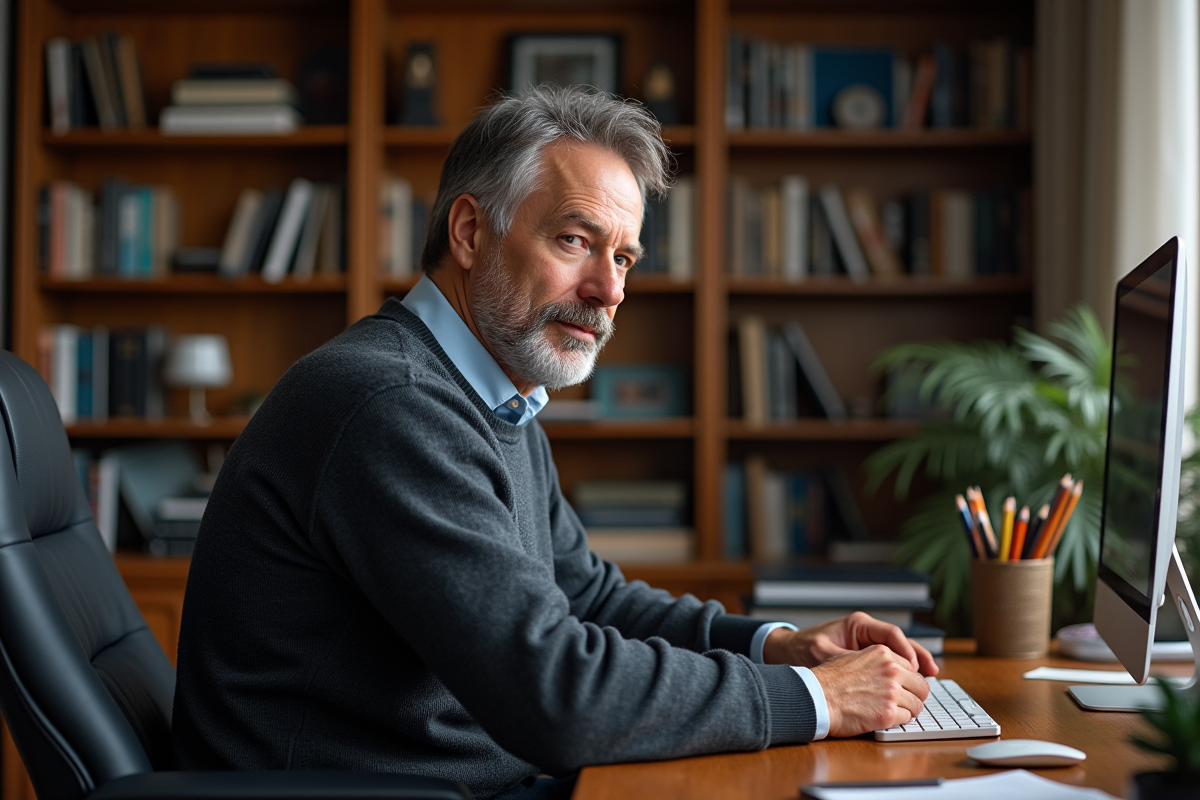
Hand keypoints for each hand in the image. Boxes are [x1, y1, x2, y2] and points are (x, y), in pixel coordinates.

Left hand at [762, 611, 938, 675]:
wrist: (787, 650)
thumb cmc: (803, 650)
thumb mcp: (826, 655)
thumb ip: (850, 661)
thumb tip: (875, 673)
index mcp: (858, 624)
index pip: (890, 634)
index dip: (906, 650)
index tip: (914, 667)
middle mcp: (865, 630)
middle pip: (900, 641)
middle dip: (918, 657)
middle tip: (932, 673)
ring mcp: (866, 641)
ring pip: (898, 650)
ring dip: (914, 663)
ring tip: (931, 676)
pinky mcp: (865, 653)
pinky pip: (888, 659)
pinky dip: (901, 668)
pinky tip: (912, 681)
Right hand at [811, 645, 930, 736]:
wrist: (816, 697)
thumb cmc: (828, 679)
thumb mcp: (852, 657)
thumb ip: (875, 661)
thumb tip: (889, 669)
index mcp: (883, 654)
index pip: (912, 668)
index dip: (909, 681)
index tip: (906, 688)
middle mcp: (891, 671)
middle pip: (921, 687)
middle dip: (914, 696)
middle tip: (906, 703)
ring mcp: (891, 692)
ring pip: (917, 705)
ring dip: (907, 710)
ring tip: (893, 712)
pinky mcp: (888, 713)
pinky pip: (906, 719)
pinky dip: (898, 721)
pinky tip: (884, 718)